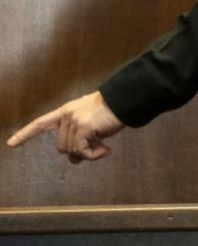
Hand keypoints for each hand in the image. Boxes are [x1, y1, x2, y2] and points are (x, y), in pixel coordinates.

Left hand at [6, 91, 123, 162]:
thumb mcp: (92, 126)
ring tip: (104, 145)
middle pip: (62, 146)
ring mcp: (74, 121)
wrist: (125, 100)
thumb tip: (75, 160)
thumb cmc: (111, 112)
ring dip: (89, 153)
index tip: (11, 143)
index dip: (26, 134)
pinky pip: (82, 151)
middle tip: (98, 147)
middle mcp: (66, 116)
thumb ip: (80, 139)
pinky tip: (106, 150)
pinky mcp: (83, 127)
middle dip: (78, 150)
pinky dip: (93, 155)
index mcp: (66, 112)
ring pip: (72, 150)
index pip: (41, 123)